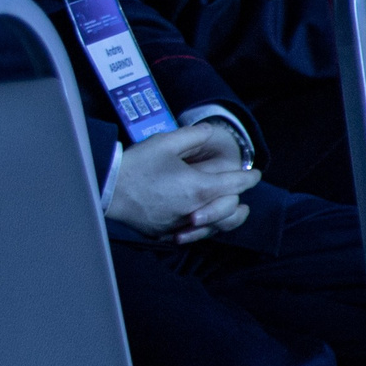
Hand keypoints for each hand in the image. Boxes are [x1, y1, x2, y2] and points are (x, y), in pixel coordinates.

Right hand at [103, 123, 260, 244]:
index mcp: (199, 187)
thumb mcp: (165, 142)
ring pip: (217, 227)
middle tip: (241, 188)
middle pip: (230, 208)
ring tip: (235, 211)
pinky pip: (195, 234)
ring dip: (229, 217)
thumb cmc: (137, 165)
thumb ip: (193, 135)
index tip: (256, 174)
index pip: (235, 183)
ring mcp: (182, 225)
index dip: (249, 177)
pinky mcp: (168, 233)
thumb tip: (210, 131)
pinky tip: (204, 220)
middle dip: (239, 197)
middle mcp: (196, 209)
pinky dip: (206, 227)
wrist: (109, 189)